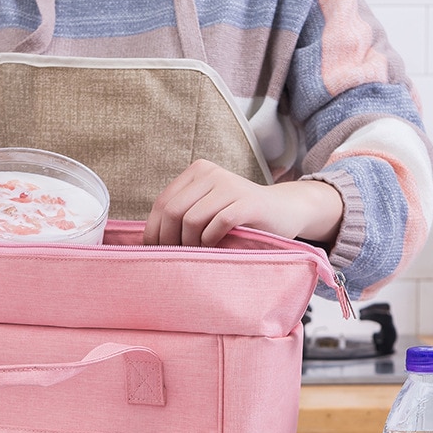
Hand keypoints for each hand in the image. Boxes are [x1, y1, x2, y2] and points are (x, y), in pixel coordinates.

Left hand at [142, 159, 342, 247]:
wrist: (284, 211)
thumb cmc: (238, 217)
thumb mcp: (206, 208)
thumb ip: (182, 215)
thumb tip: (149, 242)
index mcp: (196, 172)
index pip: (162, 203)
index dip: (154, 231)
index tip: (155, 253)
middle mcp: (210, 173)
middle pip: (172, 211)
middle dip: (168, 240)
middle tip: (174, 260)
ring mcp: (229, 186)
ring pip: (191, 219)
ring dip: (190, 245)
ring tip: (198, 255)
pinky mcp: (247, 202)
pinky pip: (216, 224)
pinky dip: (210, 242)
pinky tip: (215, 248)